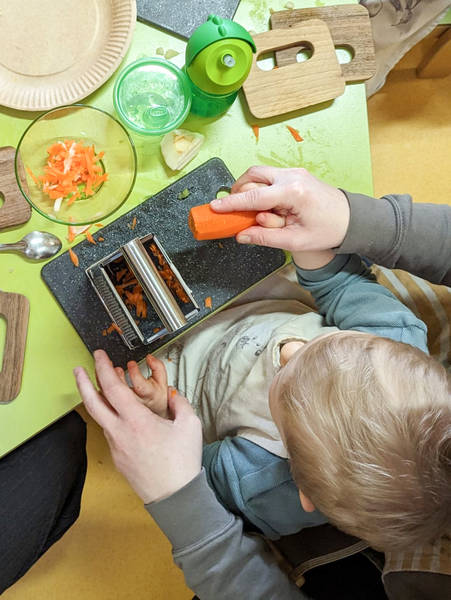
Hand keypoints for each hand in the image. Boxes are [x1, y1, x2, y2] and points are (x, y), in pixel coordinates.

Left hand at [74, 349, 201, 503]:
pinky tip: (116, 414)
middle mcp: (120, 432)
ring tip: (98, 387)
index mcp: (136, 420)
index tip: (98, 355)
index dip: (102, 368)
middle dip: (83, 382)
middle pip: (92, 402)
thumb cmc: (182, 461)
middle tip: (79, 368)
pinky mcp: (117, 457)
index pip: (112, 388)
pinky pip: (109, 431)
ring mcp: (116, 446)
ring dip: (95, 399)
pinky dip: (108, 416)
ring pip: (99, 417)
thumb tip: (172, 395)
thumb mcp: (189, 424)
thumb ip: (179, 403)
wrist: (175, 496)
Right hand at [209, 166, 349, 251]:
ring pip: (258, 173)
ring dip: (249, 189)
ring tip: (254, 211)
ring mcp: (294, 172)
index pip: (253, 197)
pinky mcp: (295, 173)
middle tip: (238, 213)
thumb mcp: (295, 241)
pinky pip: (269, 176)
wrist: (352, 219)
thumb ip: (265, 237)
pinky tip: (267, 206)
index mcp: (293, 192)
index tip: (214, 207)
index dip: (231, 203)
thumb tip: (241, 235)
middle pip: (252, 175)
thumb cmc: (328, 231)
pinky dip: (260, 188)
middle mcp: (292, 176)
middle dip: (240, 193)